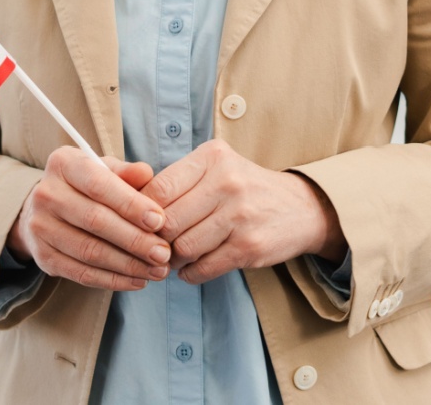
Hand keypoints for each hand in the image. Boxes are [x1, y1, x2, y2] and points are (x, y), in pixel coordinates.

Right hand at [7, 147, 171, 291]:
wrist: (48, 209)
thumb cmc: (87, 186)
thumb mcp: (105, 170)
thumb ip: (127, 172)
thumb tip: (147, 173)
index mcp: (63, 164)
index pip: (99, 185)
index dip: (131, 205)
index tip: (159, 221)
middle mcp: (46, 194)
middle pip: (95, 220)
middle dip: (134, 240)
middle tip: (163, 253)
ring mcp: (40, 227)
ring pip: (89, 251)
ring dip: (128, 265)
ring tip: (157, 271)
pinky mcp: (43, 256)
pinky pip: (81, 273)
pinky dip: (112, 280)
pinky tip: (137, 280)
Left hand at [142, 139, 345, 284]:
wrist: (300, 208)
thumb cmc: (245, 188)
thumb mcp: (216, 168)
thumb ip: (177, 182)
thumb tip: (129, 209)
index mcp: (213, 157)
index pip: (159, 188)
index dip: (142, 212)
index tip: (142, 223)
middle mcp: (227, 182)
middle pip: (168, 221)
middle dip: (157, 239)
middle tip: (157, 245)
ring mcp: (240, 215)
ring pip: (183, 247)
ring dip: (174, 259)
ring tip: (177, 255)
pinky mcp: (250, 246)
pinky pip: (202, 268)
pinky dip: (191, 273)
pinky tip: (195, 266)